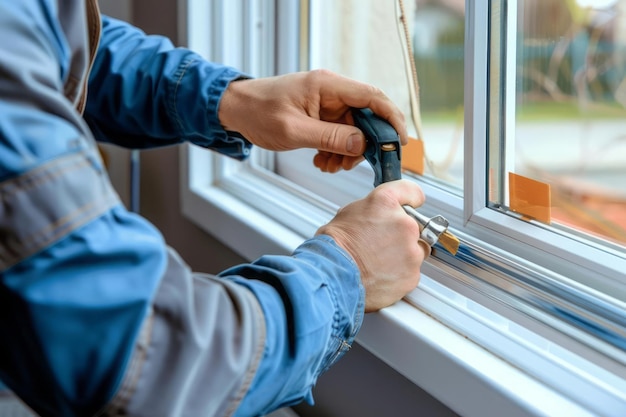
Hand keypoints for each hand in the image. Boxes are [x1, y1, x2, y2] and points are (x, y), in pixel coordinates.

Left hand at [218, 69, 406, 172]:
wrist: (236, 109)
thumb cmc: (259, 113)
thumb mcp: (294, 131)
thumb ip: (330, 137)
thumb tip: (362, 145)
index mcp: (327, 86)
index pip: (372, 97)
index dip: (391, 118)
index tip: (399, 142)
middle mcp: (331, 91)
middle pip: (366, 117)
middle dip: (363, 145)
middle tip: (351, 165)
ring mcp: (326, 103)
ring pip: (352, 130)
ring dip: (346, 152)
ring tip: (329, 166)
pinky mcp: (320, 115)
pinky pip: (338, 134)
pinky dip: (334, 150)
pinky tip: (321, 161)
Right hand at [316, 180, 428, 311]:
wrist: (334, 277)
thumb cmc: (335, 248)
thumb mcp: (348, 213)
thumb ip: (373, 211)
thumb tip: (377, 216)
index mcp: (386, 203)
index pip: (412, 191)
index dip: (411, 199)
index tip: (413, 203)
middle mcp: (404, 224)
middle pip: (415, 225)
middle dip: (401, 234)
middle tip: (381, 242)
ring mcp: (411, 251)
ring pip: (415, 251)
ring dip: (402, 255)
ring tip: (378, 261)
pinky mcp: (412, 275)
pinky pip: (410, 272)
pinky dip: (399, 274)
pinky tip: (380, 273)